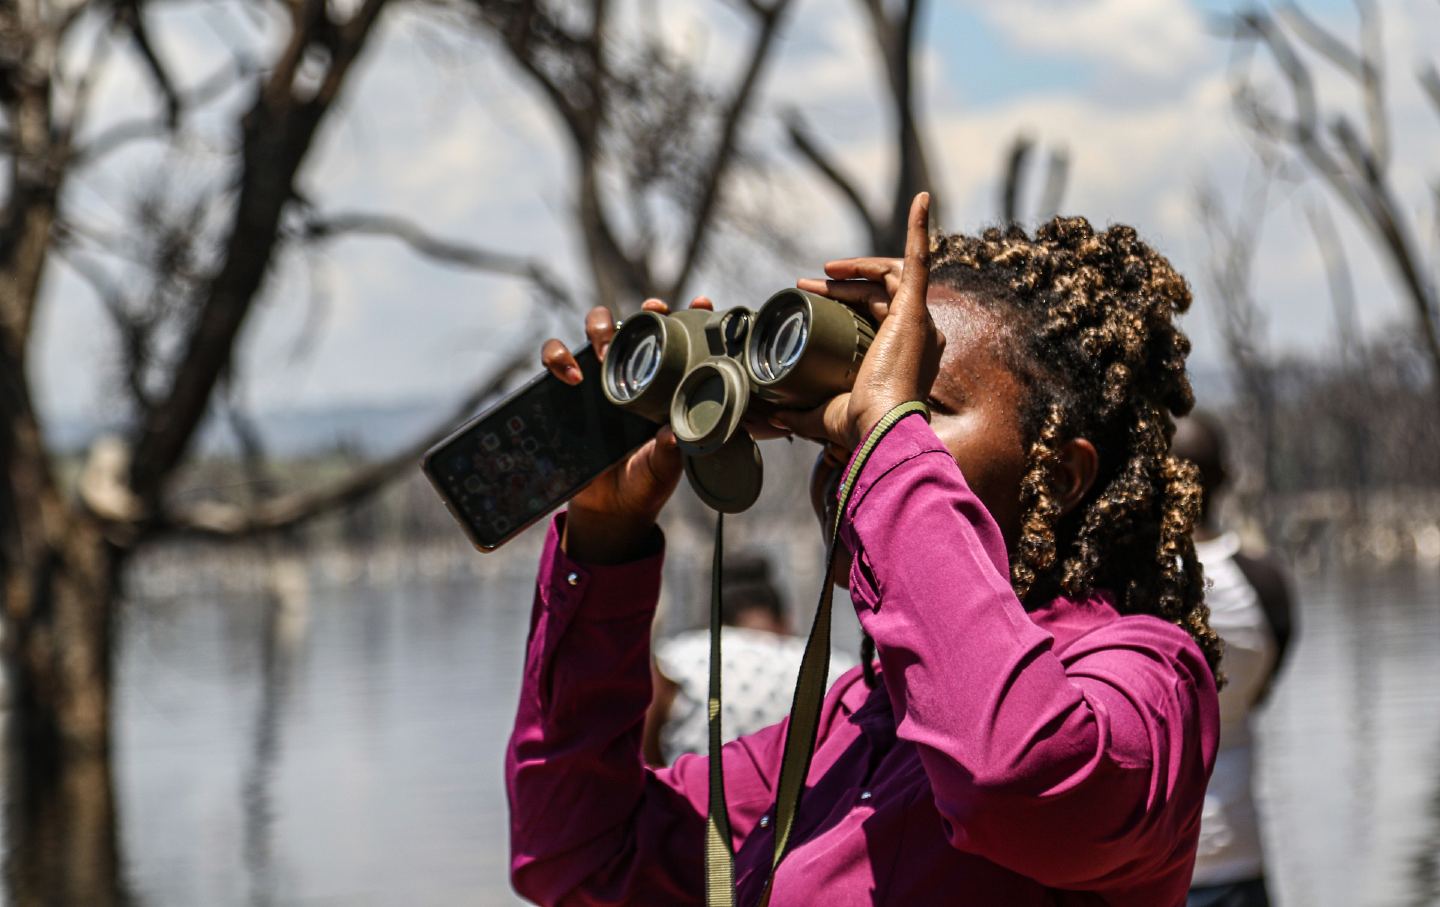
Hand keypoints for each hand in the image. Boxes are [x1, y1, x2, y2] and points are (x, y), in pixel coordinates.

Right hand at [540, 296, 713, 562]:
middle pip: (637, 324)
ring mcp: (601, 379)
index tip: (699, 303)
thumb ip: (669, 450)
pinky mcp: (568, 390)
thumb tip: (674, 433)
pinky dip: (558, 356)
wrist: (609, 509)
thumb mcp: (663, 467)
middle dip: (643, 313)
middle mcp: (635, 375)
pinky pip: (555, 359)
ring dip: (600, 325)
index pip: (681, 343)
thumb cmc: (645, 482)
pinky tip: (571, 374)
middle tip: (648, 317)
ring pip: (595, 330)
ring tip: (604, 351)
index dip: (690, 317)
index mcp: (666, 386)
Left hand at [775, 192, 942, 449]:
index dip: (844, 300)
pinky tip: (921, 201)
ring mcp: (920, 321)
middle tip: (808, 283)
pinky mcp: (916, 310)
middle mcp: (918, 335)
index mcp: (902, 354)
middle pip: (881, 294)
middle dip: (844, 284)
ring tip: (825, 270)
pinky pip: (921, 260)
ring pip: (892, 276)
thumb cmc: (858, 425)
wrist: (880, 426)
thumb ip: (798, 413)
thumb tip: (766, 416)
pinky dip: (920, 229)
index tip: (809, 295)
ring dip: (858, 266)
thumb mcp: (822, 413)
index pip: (876, 314)